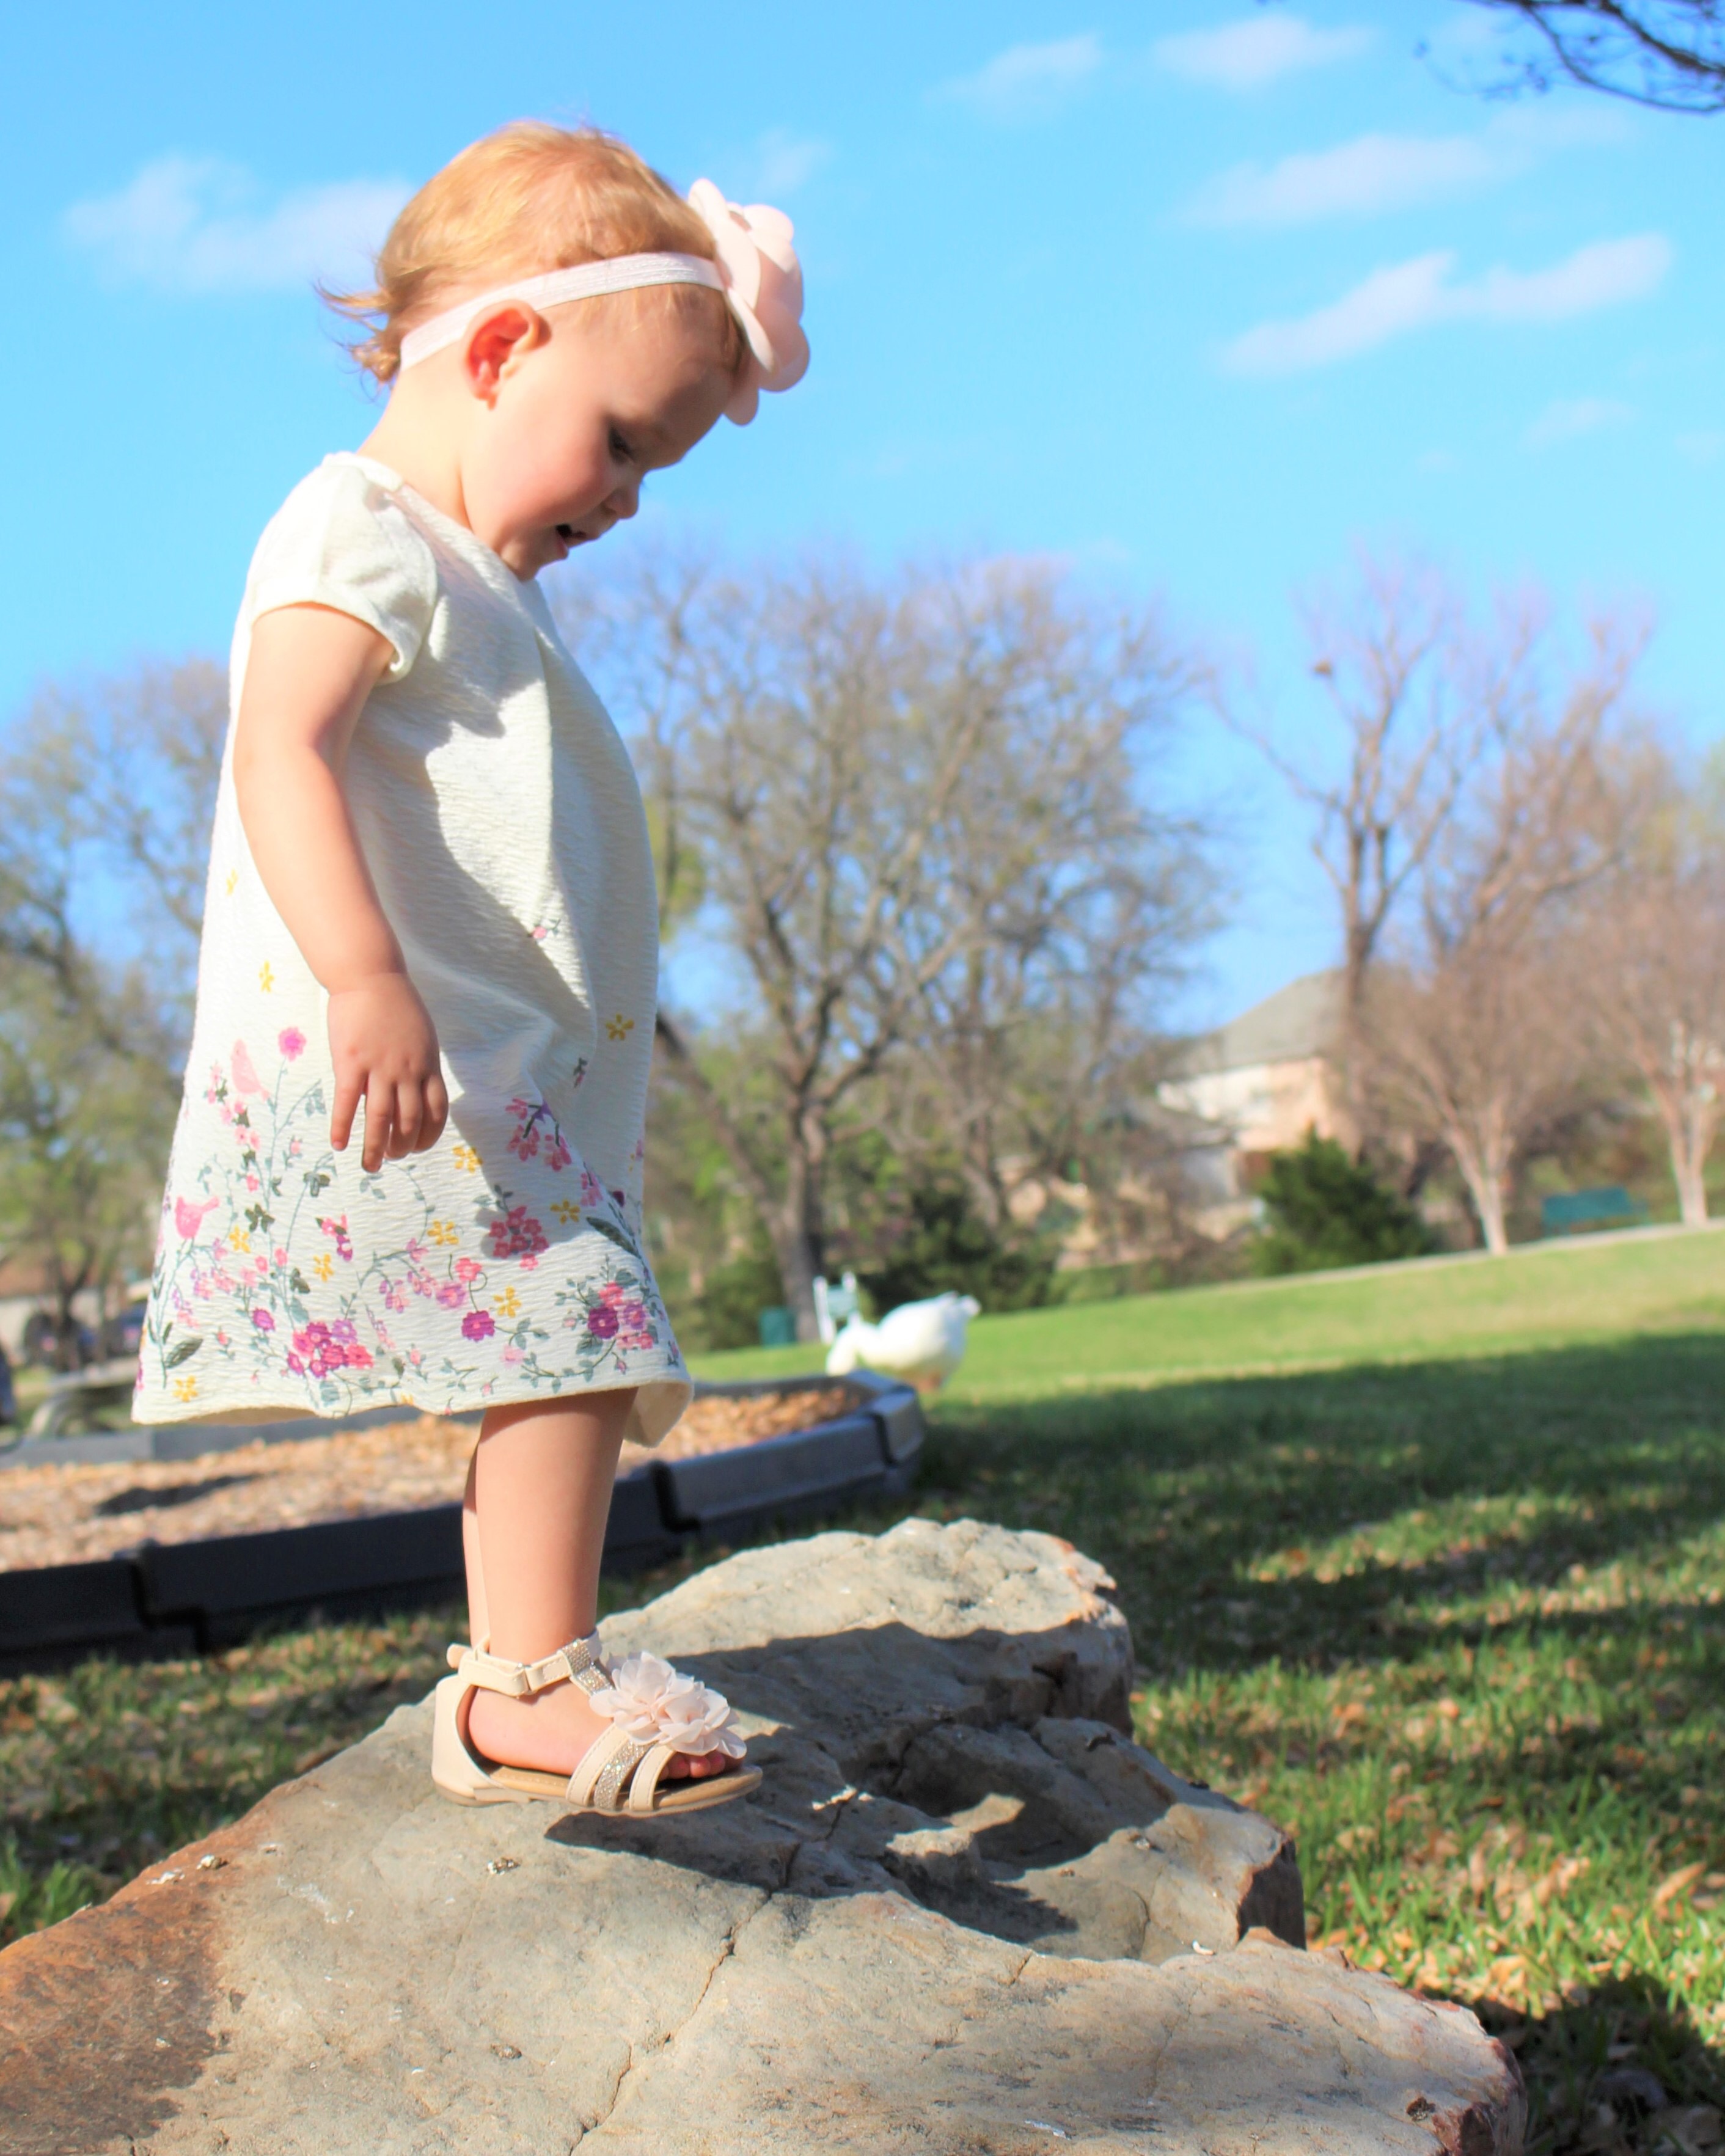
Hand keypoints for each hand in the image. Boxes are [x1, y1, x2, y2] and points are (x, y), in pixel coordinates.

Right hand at [327, 972, 449, 1172]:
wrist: (370, 977)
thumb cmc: (396, 1004)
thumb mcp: (422, 1037)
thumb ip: (420, 1065)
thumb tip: (416, 1089)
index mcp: (428, 1065)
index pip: (436, 1112)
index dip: (428, 1135)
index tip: (417, 1147)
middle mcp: (407, 1071)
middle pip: (409, 1120)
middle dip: (402, 1146)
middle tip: (391, 1158)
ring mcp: (380, 1067)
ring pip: (381, 1118)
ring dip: (376, 1147)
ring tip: (371, 1165)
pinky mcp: (351, 1061)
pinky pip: (347, 1102)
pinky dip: (343, 1127)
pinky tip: (339, 1145)